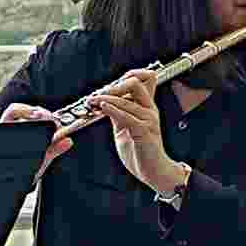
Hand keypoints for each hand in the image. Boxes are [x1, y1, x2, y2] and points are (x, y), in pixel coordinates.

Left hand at [97, 74, 188, 199]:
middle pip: (136, 82)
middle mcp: (150, 110)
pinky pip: (126, 116)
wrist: (152, 170)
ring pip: (126, 100)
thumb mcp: (124, 128)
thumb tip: (104, 101)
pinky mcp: (144, 132)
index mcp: (147, 107)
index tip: (108, 85)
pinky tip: (102, 108)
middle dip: (113, 85)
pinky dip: (112, 110)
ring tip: (92, 101)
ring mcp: (148, 120)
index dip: (127, 75)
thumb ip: (118, 113)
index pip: (145, 78)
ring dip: (105, 99)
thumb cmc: (140, 151)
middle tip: (98, 93)